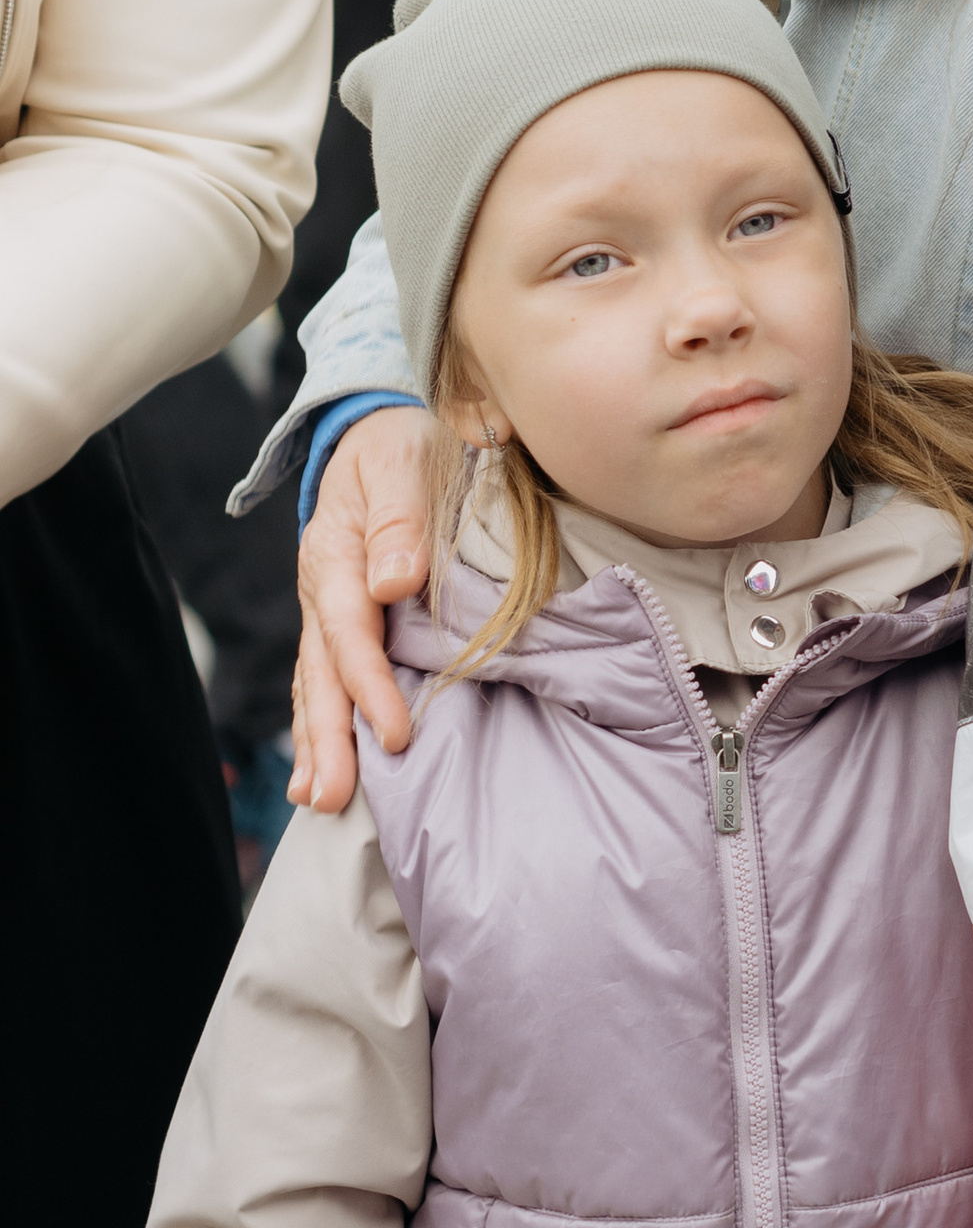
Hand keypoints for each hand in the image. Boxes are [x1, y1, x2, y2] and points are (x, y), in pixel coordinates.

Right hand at [289, 405, 435, 811]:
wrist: (377, 428)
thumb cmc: (401, 442)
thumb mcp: (402, 461)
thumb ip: (398, 520)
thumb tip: (391, 582)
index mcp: (334, 556)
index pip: (350, 634)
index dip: (370, 688)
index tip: (395, 735)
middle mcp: (322, 590)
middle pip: (321, 673)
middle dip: (328, 738)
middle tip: (333, 798)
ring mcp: (325, 609)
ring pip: (315, 684)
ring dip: (316, 741)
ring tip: (317, 799)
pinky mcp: (340, 619)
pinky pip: (324, 678)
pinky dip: (320, 723)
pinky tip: (319, 766)